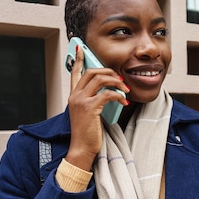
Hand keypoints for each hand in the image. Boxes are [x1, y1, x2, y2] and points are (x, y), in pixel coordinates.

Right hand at [65, 44, 128, 170]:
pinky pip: (107, 93)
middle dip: (109, 71)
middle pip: (92, 71)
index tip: (81, 49)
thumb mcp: (89, 114)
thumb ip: (94, 101)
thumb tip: (109, 92)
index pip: (74, 73)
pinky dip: (119, 95)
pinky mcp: (89, 108)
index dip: (77, 59)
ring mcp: (81, 101)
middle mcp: (75, 96)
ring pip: (100, 79)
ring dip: (116, 82)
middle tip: (120, 79)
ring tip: (125, 89)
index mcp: (74, 96)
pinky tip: (124, 102)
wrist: (82, 149)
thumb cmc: (87, 134)